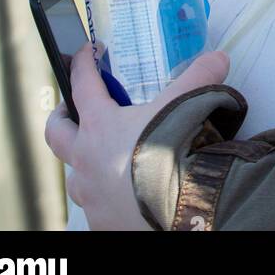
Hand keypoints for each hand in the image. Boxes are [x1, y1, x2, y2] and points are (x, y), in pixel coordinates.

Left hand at [45, 43, 231, 230]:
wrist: (180, 207)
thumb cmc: (173, 152)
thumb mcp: (186, 104)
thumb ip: (199, 77)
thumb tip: (218, 58)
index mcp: (99, 125)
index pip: (83, 84)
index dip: (84, 63)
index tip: (87, 51)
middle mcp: (86, 160)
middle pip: (56, 133)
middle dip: (62, 118)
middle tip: (71, 110)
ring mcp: (91, 195)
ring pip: (77, 176)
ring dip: (86, 165)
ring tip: (107, 159)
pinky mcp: (102, 223)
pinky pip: (97, 208)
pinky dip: (106, 198)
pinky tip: (125, 195)